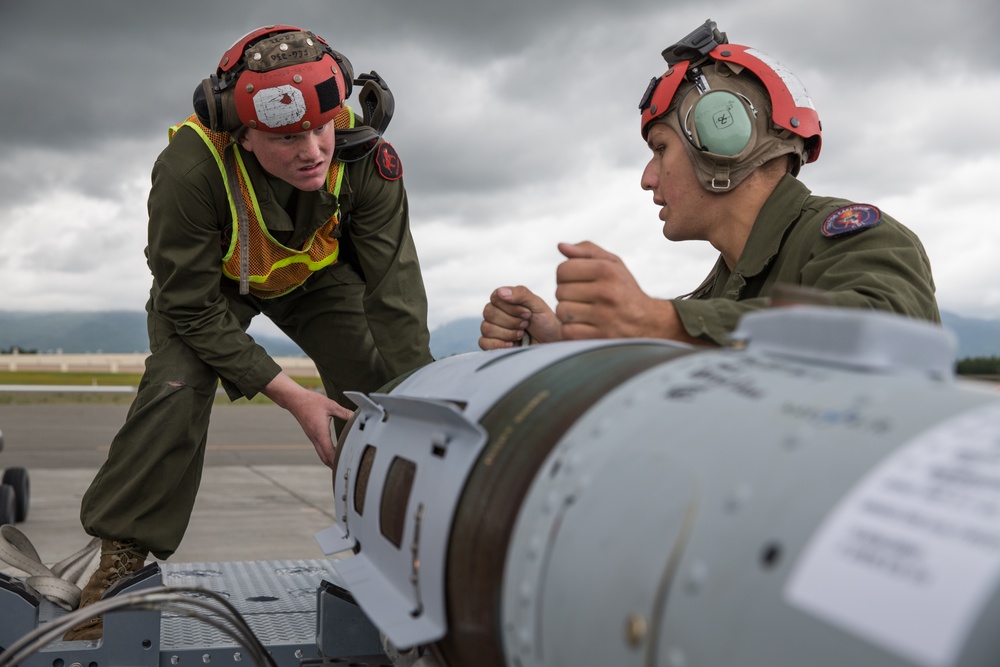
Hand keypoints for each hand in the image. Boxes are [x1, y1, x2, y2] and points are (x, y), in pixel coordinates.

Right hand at [262, 373, 352, 467]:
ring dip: (330, 460)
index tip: (345, 467)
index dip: (337, 461)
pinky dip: (326, 454)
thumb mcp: (331, 405)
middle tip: (345, 471)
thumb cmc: (311, 402)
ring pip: (321, 454)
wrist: (295, 400)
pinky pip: (319, 448)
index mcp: (320, 433)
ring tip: (341, 465)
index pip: (329, 453)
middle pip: (325, 458)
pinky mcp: (312, 434)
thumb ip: (344, 412)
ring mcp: (313, 437)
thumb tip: (356, 416)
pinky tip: (333, 453)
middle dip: (334, 465)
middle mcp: (315, 438)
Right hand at [479, 286, 562, 349]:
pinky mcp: (493, 344)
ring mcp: (493, 329)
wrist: (552, 344)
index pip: (495, 298)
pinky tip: (512, 345)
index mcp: (506, 301)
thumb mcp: (538, 305)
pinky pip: (483, 342)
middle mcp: (497, 313)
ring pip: (486, 328)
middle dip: (511, 321)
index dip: (511, 308)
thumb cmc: (547, 324)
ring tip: (521, 335)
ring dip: (507, 333)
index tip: (528, 314)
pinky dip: (498, 344)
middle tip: (526, 325)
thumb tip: (501, 292)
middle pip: (489, 313)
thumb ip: (521, 294)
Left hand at [554, 241, 691, 340]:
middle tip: (580, 298)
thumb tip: (560, 246)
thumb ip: (587, 251)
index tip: (575, 281)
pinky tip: (584, 325)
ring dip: (568, 313)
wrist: (649, 322)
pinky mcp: (601, 337)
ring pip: (562, 311)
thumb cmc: (625, 289)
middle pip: (560, 291)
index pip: (563, 270)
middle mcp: (607, 292)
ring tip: (582, 311)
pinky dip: (572, 329)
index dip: (565, 276)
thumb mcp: (613, 264)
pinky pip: (568, 331)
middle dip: (566, 294)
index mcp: (607, 270)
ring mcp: (604, 316)